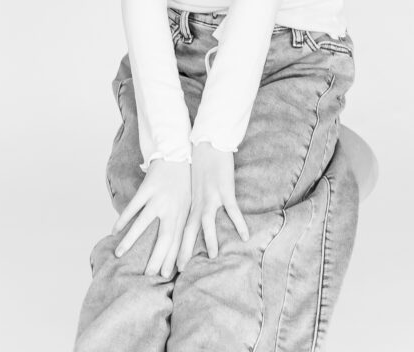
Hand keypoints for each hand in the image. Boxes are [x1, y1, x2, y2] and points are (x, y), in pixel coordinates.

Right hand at [111, 158, 190, 277]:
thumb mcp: (189, 202)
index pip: (178, 240)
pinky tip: (115, 230)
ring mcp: (159, 197)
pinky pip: (134, 206)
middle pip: (165, 237)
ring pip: (144, 223)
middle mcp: (172, 207)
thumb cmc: (183, 182)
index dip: (173, 258)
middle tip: (148, 274)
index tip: (166, 275)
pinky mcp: (148, 187)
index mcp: (183, 212)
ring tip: (119, 255)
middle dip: (157, 257)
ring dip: (131, 240)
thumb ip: (183, 222)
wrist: (177, 153)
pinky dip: (124, 218)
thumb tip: (180, 247)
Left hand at [176, 141, 248, 271]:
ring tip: (212, 256)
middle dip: (183, 250)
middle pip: (188, 230)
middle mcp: (197, 202)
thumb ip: (192, 202)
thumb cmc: (200, 163)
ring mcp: (211, 196)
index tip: (168, 265)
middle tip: (177, 270)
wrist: (208, 144)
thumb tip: (190, 218)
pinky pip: (232, 210)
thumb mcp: (192, 186)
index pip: (179, 230)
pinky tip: (245, 236)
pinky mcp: (225, 189)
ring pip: (207, 222)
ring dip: (209, 238)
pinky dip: (239, 223)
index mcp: (189, 203)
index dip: (174, 248)